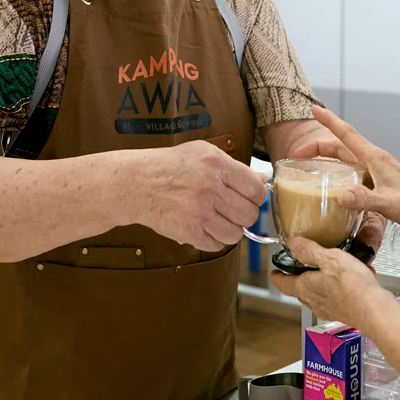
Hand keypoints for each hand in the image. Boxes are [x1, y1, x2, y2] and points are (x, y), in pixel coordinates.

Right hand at [133, 141, 266, 251]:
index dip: (257, 196)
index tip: (250, 197)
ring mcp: (198, 212)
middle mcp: (209, 188)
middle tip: (233, 209)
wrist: (137, 183)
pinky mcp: (188, 231)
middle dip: (245, 214)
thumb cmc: (172, 166)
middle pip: (249, 214)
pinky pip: (217, 245)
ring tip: (218, 219)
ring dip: (230, 229)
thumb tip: (262, 181)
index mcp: (216, 164)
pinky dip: (214, 239)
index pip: (256, 189)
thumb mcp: (203, 153)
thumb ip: (235, 167)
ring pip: (236, 234)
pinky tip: (204, 227)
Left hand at [269, 238, 392, 330]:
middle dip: (298, 280)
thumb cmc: (353, 287)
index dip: (276, 277)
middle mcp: (314, 301)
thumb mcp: (330, 258)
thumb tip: (292, 243)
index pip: (283, 283)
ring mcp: (329, 309)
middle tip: (298, 269)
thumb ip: (309, 250)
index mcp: (306, 287)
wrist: (375, 311)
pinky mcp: (343, 313)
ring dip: (318, 285)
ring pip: (317, 295)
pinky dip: (337, 290)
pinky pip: (334, 299)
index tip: (273, 273)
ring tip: (326, 271)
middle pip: (299, 290)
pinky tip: (350, 280)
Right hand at [292, 106, 399, 242]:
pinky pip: (354, 179)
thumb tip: (340, 195)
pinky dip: (340, 181)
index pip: (347, 135)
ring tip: (310, 171)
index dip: (330, 122)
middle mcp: (374, 164)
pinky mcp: (379, 188)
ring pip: (347, 164)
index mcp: (376, 159)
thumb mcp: (391, 203)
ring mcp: (377, 176)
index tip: (315, 110)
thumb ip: (366, 199)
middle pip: (342, 148)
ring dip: (328, 163)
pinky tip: (333, 193)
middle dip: (319, 147)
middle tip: (297, 154)